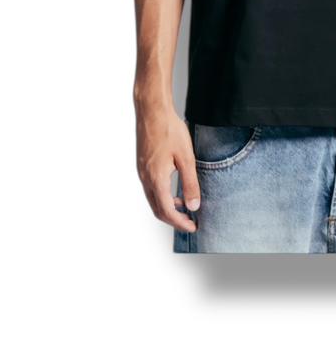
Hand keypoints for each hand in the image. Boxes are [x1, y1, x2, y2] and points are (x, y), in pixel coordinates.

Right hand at [135, 102, 199, 233]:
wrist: (152, 110)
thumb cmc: (169, 130)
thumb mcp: (186, 157)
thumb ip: (190, 183)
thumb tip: (193, 205)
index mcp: (156, 179)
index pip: (167, 211)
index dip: (180, 222)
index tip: (192, 226)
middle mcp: (146, 178)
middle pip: (157, 209)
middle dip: (173, 219)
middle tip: (189, 222)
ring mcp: (142, 172)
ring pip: (153, 200)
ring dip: (167, 208)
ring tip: (184, 207)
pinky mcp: (142, 165)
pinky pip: (150, 189)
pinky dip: (162, 196)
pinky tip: (173, 190)